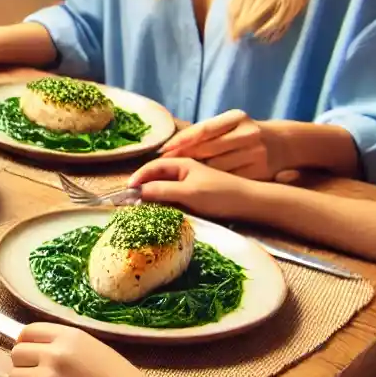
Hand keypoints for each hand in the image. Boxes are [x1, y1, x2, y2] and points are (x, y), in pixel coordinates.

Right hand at [128, 156, 266, 221]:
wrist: (249, 203)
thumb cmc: (219, 195)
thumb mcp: (188, 193)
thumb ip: (162, 190)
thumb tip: (138, 192)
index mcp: (182, 164)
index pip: (152, 166)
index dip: (138, 177)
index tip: (126, 191)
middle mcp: (184, 171)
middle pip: (156, 177)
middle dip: (143, 187)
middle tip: (130, 202)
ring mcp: (191, 184)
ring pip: (165, 188)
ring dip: (153, 196)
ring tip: (142, 208)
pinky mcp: (196, 196)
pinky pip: (174, 197)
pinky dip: (164, 203)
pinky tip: (161, 212)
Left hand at [157, 109, 288, 180]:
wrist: (281, 145)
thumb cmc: (244, 134)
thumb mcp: (229, 124)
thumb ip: (205, 131)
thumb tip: (170, 141)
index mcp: (237, 118)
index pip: (203, 129)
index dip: (182, 140)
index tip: (163, 149)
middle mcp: (248, 134)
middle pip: (207, 149)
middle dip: (183, 157)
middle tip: (162, 165)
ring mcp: (256, 153)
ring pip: (216, 167)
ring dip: (194, 172)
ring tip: (176, 176)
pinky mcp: (259, 171)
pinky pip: (228, 178)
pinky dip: (211, 181)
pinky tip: (199, 183)